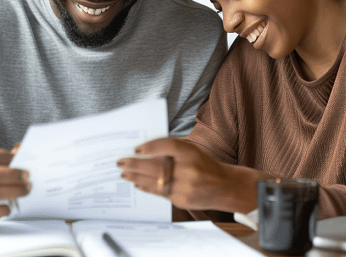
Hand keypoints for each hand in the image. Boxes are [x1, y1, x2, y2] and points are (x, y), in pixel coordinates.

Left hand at [117, 138, 261, 212]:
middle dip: (135, 164)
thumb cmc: (204, 165)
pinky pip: (159, 192)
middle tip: (120, 162)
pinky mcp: (181, 199)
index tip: (136, 149)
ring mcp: (185, 186)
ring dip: (136, 177)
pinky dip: (146, 187)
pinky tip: (137, 183)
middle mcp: (188, 169)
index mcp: (191, 153)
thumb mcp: (192, 151)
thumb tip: (144, 152)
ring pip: (154, 181)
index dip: (150, 146)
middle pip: (156, 165)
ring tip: (124, 173)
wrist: (225, 187)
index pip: (167, 145)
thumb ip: (171, 150)